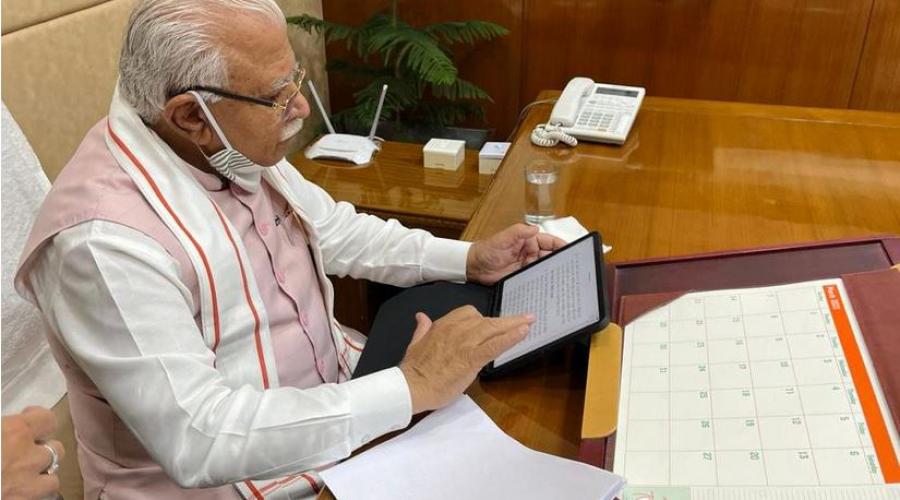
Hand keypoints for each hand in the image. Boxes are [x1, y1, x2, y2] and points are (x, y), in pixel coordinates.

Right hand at [1, 407, 64, 499]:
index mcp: (15, 432)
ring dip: (41, 478)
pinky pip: (39, 499)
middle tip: (23, 454)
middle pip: (56, 449)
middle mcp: (28, 458)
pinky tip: (17, 494)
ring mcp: (28, 487)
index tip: (27, 420)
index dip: (38, 419)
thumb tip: (7, 428)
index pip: (47, 419)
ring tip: (23, 479)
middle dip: (43, 450)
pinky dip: (32, 497)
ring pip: (52, 481)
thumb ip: (3, 426)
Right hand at [399, 306, 533, 413]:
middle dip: (506, 320)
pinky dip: (510, 337)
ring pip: (493, 328)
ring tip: (530, 321)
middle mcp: (456, 330)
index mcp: (443, 326)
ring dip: (514, 325)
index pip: (468, 314)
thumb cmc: (414, 370)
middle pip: (485, 319)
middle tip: (524, 318)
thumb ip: (422, 329)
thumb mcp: (415, 343)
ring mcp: (465, 343)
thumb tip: (422, 316)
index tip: (493, 323)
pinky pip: (495, 344)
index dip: (483, 319)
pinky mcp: (472, 358)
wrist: (411, 387)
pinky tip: (523, 332)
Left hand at [466, 224, 565, 284]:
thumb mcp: (503, 238)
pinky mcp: (524, 277)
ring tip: (565, 279)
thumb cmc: (487, 250)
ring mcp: (528, 265)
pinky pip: (537, 279)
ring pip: (546, 268)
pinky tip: (551, 287)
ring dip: (554, 273)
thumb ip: (519, 232)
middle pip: (551, 256)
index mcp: (529, 240)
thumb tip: (536, 228)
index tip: (573, 252)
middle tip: (572, 268)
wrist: (474, 267)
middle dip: (562, 261)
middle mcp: (531, 252)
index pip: (551, 242)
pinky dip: (544, 282)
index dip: (562, 246)